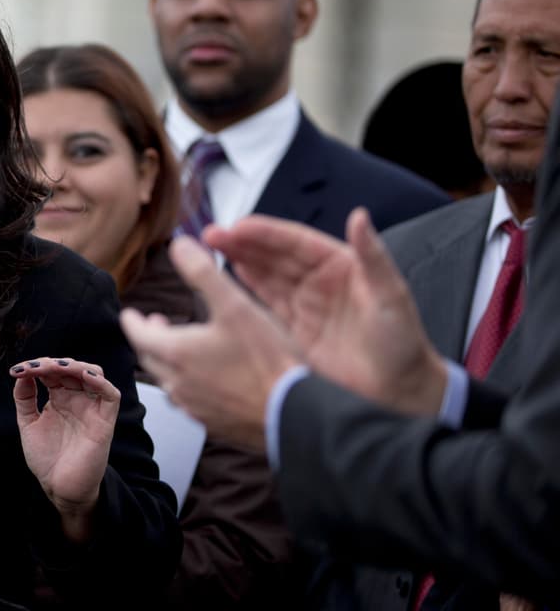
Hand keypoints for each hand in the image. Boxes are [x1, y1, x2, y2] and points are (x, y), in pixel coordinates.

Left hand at [11, 356, 119, 542]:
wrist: (59, 487)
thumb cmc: (47, 458)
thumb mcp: (28, 423)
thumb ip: (24, 397)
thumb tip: (20, 373)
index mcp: (60, 398)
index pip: (53, 371)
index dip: (36, 365)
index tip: (18, 370)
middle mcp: (77, 399)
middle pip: (72, 368)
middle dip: (52, 363)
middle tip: (33, 368)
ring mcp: (91, 409)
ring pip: (93, 373)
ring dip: (74, 366)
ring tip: (54, 367)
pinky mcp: (104, 421)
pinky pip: (110, 395)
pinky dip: (100, 382)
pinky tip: (84, 376)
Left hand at [120, 235, 299, 450]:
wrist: (292, 414)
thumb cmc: (266, 359)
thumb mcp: (235, 305)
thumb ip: (204, 273)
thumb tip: (179, 245)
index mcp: (176, 353)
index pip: (137, 335)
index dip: (132, 321)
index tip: (130, 314)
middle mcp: (178, 383)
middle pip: (151, 358)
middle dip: (149, 338)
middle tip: (155, 325)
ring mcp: (194, 407)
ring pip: (169, 381)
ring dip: (168, 361)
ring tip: (179, 348)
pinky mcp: (213, 423)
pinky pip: (189, 400)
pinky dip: (188, 382)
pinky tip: (206, 377)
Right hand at [208, 208, 446, 414]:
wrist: (399, 394)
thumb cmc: (403, 344)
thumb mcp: (391, 296)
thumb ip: (374, 256)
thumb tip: (359, 216)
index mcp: (342, 265)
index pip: (296, 242)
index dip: (265, 233)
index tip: (237, 226)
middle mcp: (320, 281)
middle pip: (274, 255)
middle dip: (242, 243)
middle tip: (211, 236)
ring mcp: (305, 305)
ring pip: (265, 276)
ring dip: (238, 260)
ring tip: (209, 250)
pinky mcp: (294, 331)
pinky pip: (265, 304)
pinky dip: (245, 289)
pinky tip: (227, 276)